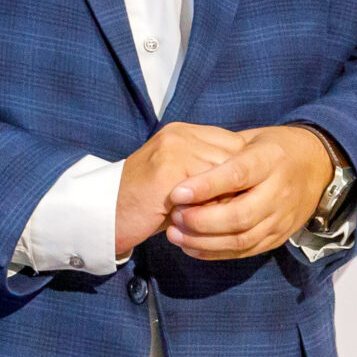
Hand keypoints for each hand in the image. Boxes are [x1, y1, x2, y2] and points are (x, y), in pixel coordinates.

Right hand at [115, 122, 245, 259]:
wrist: (104, 213)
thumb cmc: (146, 203)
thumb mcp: (182, 181)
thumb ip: (208, 172)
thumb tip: (252, 185)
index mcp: (184, 132)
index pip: (235, 145)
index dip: (242, 174)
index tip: (242, 198)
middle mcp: (180, 134)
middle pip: (234, 158)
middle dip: (239, 188)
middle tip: (236, 214)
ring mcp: (172, 148)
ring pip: (224, 174)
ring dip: (227, 201)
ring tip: (220, 221)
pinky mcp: (167, 169)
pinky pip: (207, 190)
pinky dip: (211, 210)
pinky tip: (204, 224)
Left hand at [163, 126, 336, 260]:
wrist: (318, 166)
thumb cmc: (273, 148)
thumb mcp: (252, 138)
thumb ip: (223, 151)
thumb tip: (183, 162)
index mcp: (270, 160)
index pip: (237, 175)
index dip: (206, 186)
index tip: (177, 192)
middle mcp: (279, 192)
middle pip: (240, 215)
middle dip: (202, 220)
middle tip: (173, 215)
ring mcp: (281, 218)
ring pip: (241, 239)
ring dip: (204, 241)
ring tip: (174, 234)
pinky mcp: (279, 237)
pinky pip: (246, 251)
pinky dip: (216, 252)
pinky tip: (191, 247)